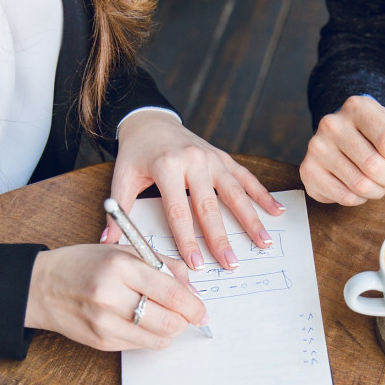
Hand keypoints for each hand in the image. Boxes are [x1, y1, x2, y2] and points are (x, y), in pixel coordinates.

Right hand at [24, 244, 206, 351]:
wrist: (41, 287)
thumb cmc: (83, 264)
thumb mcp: (122, 251)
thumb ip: (162, 265)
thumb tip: (191, 289)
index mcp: (119, 266)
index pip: (172, 293)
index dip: (194, 306)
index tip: (202, 310)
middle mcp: (111, 296)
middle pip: (169, 321)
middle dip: (184, 321)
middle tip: (186, 315)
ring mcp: (105, 323)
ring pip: (158, 339)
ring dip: (168, 331)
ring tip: (161, 317)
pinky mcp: (101, 342)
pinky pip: (140, 346)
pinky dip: (148, 336)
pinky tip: (139, 322)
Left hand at [103, 110, 284, 270]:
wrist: (151, 121)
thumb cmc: (136, 154)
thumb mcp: (122, 178)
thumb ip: (118, 210)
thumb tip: (108, 242)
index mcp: (167, 166)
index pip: (179, 210)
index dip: (188, 239)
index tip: (196, 263)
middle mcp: (193, 160)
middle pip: (210, 206)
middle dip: (221, 238)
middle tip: (231, 263)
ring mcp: (212, 157)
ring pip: (234, 192)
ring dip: (251, 219)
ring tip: (263, 242)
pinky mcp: (223, 157)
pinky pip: (245, 178)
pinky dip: (262, 195)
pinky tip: (276, 212)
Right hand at [299, 95, 384, 205]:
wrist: (345, 139)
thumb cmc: (377, 134)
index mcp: (357, 107)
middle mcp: (332, 124)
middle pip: (374, 167)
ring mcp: (317, 148)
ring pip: (360, 185)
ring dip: (377, 190)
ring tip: (377, 182)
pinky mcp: (308, 171)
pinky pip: (344, 197)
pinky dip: (359, 199)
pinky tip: (358, 187)